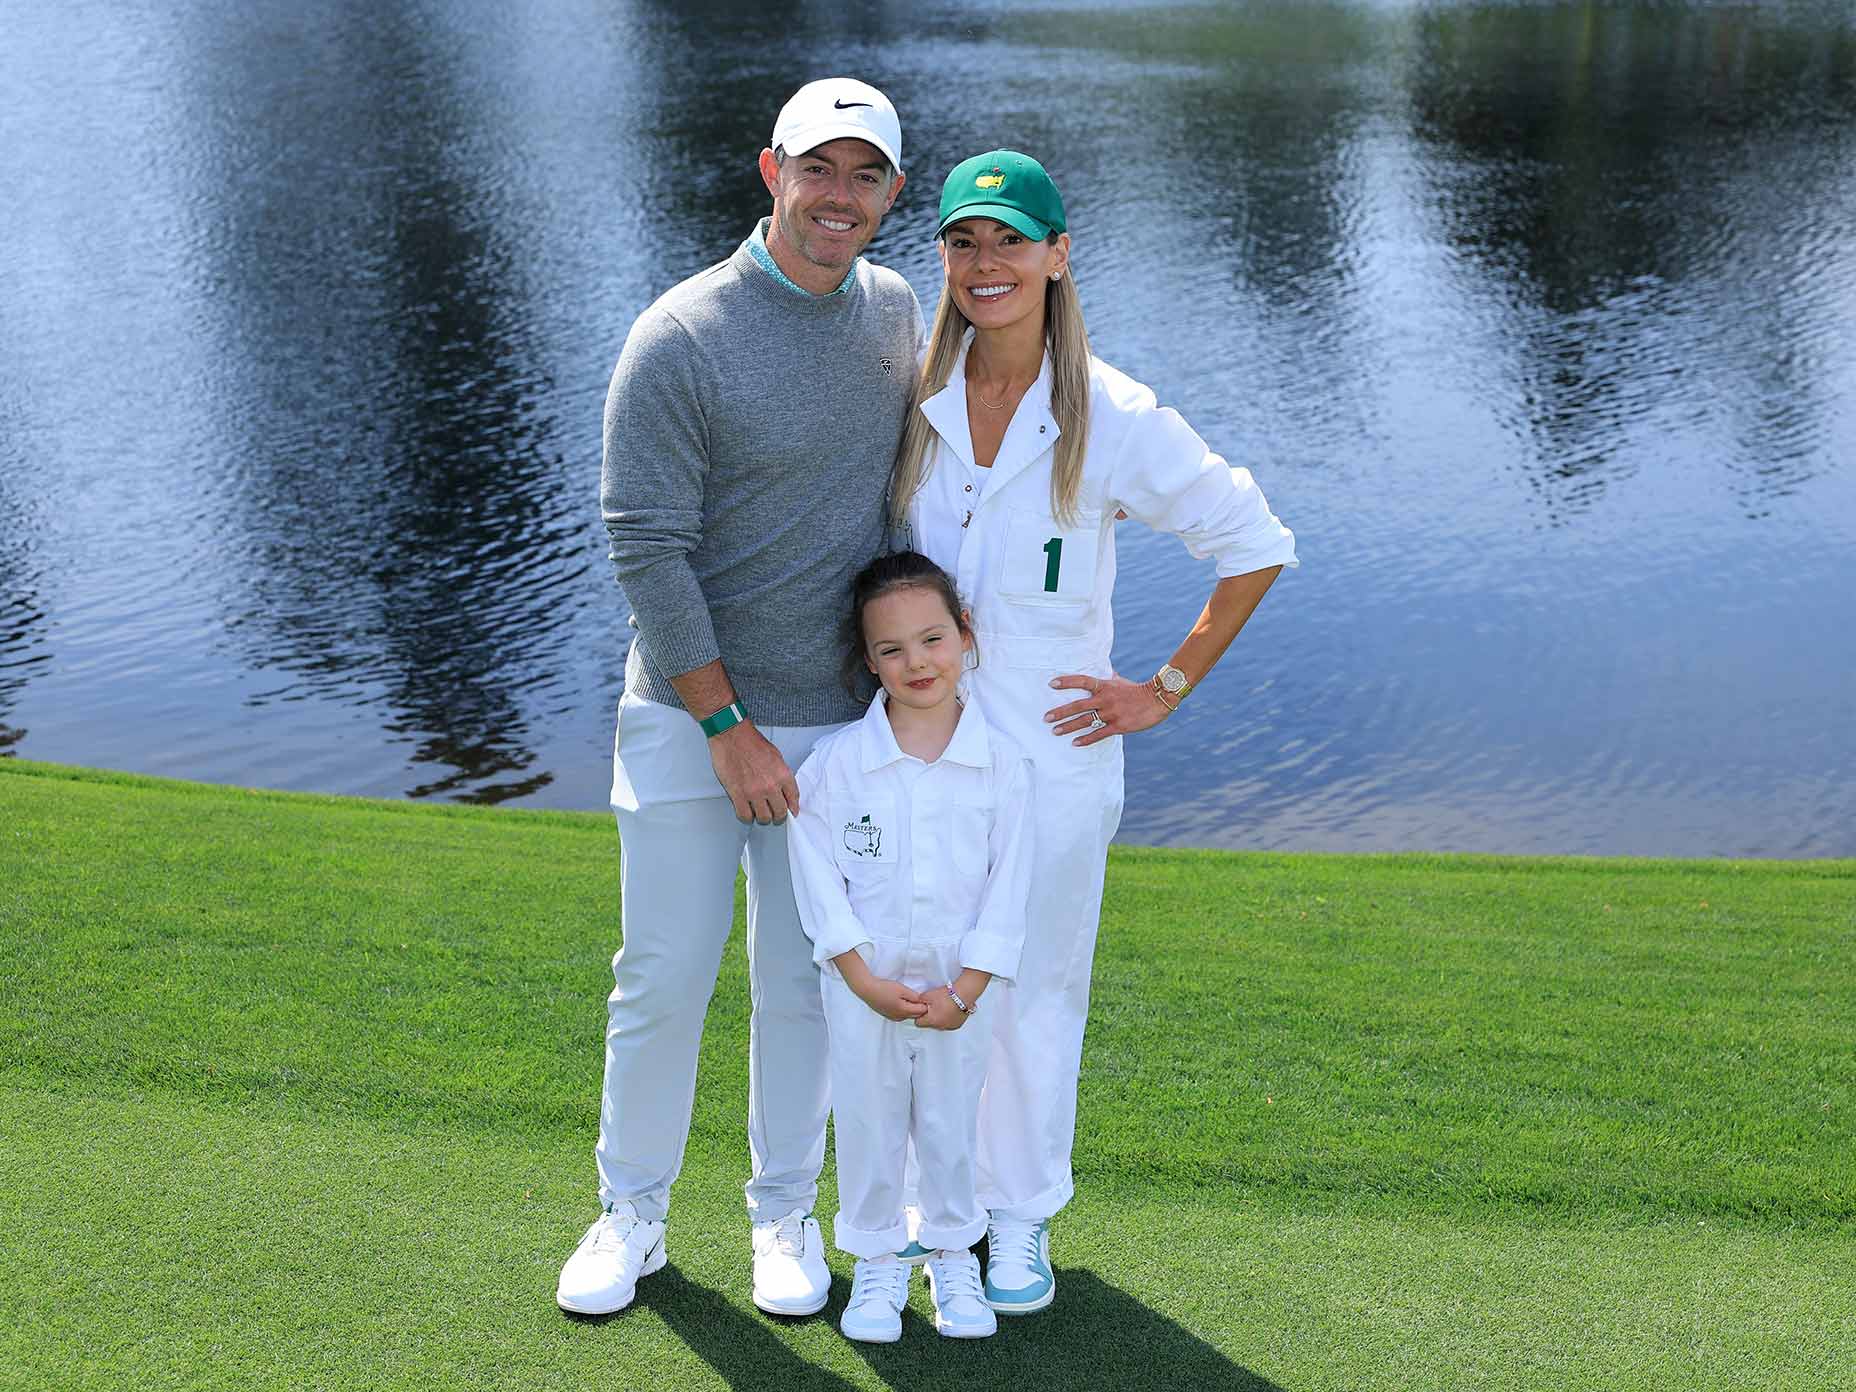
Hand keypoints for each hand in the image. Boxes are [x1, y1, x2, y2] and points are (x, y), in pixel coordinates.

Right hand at [708, 721, 799, 823]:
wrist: (732, 735)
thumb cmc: (751, 742)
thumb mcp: (776, 756)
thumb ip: (781, 775)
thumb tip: (783, 790)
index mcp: (783, 775)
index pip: (793, 798)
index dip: (792, 808)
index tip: (791, 812)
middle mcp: (771, 786)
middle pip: (780, 812)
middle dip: (778, 816)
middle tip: (774, 815)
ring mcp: (754, 792)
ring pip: (763, 817)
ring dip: (763, 817)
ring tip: (759, 813)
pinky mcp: (737, 795)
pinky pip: (745, 816)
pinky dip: (747, 817)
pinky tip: (747, 812)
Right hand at [852, 974, 930, 1021]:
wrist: (867, 990)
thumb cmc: (884, 988)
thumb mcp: (902, 989)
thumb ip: (914, 996)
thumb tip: (922, 1001)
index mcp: (904, 1011)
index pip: (921, 1011)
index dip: (925, 1003)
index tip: (923, 996)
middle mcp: (899, 1017)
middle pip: (915, 1015)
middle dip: (919, 1007)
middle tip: (917, 995)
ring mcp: (893, 1017)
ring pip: (908, 1015)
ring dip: (911, 1008)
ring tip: (908, 997)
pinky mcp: (888, 1015)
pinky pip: (901, 1014)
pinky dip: (904, 1009)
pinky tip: (900, 1000)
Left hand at [916, 987, 969, 1030]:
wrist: (963, 994)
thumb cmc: (947, 996)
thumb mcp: (927, 995)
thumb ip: (920, 1000)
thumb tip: (918, 1001)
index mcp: (931, 1021)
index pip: (918, 1023)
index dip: (919, 1015)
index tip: (922, 1009)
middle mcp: (940, 1026)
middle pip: (930, 1024)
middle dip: (930, 1016)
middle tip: (933, 1005)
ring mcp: (949, 1026)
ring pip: (940, 1024)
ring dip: (940, 1017)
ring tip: (943, 1006)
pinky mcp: (957, 1024)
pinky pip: (949, 1023)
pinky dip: (948, 1018)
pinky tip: (950, 1010)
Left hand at [1045, 672, 1170, 747]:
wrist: (1158, 699)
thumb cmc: (1137, 690)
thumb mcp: (1120, 681)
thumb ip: (1108, 677)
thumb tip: (1102, 669)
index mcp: (1105, 686)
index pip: (1082, 681)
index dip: (1067, 682)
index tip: (1051, 684)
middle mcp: (1106, 699)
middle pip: (1078, 705)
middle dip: (1061, 712)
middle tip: (1046, 717)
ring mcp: (1112, 713)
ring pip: (1086, 720)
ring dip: (1068, 727)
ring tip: (1054, 731)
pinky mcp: (1119, 726)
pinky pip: (1099, 734)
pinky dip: (1086, 739)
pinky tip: (1074, 743)